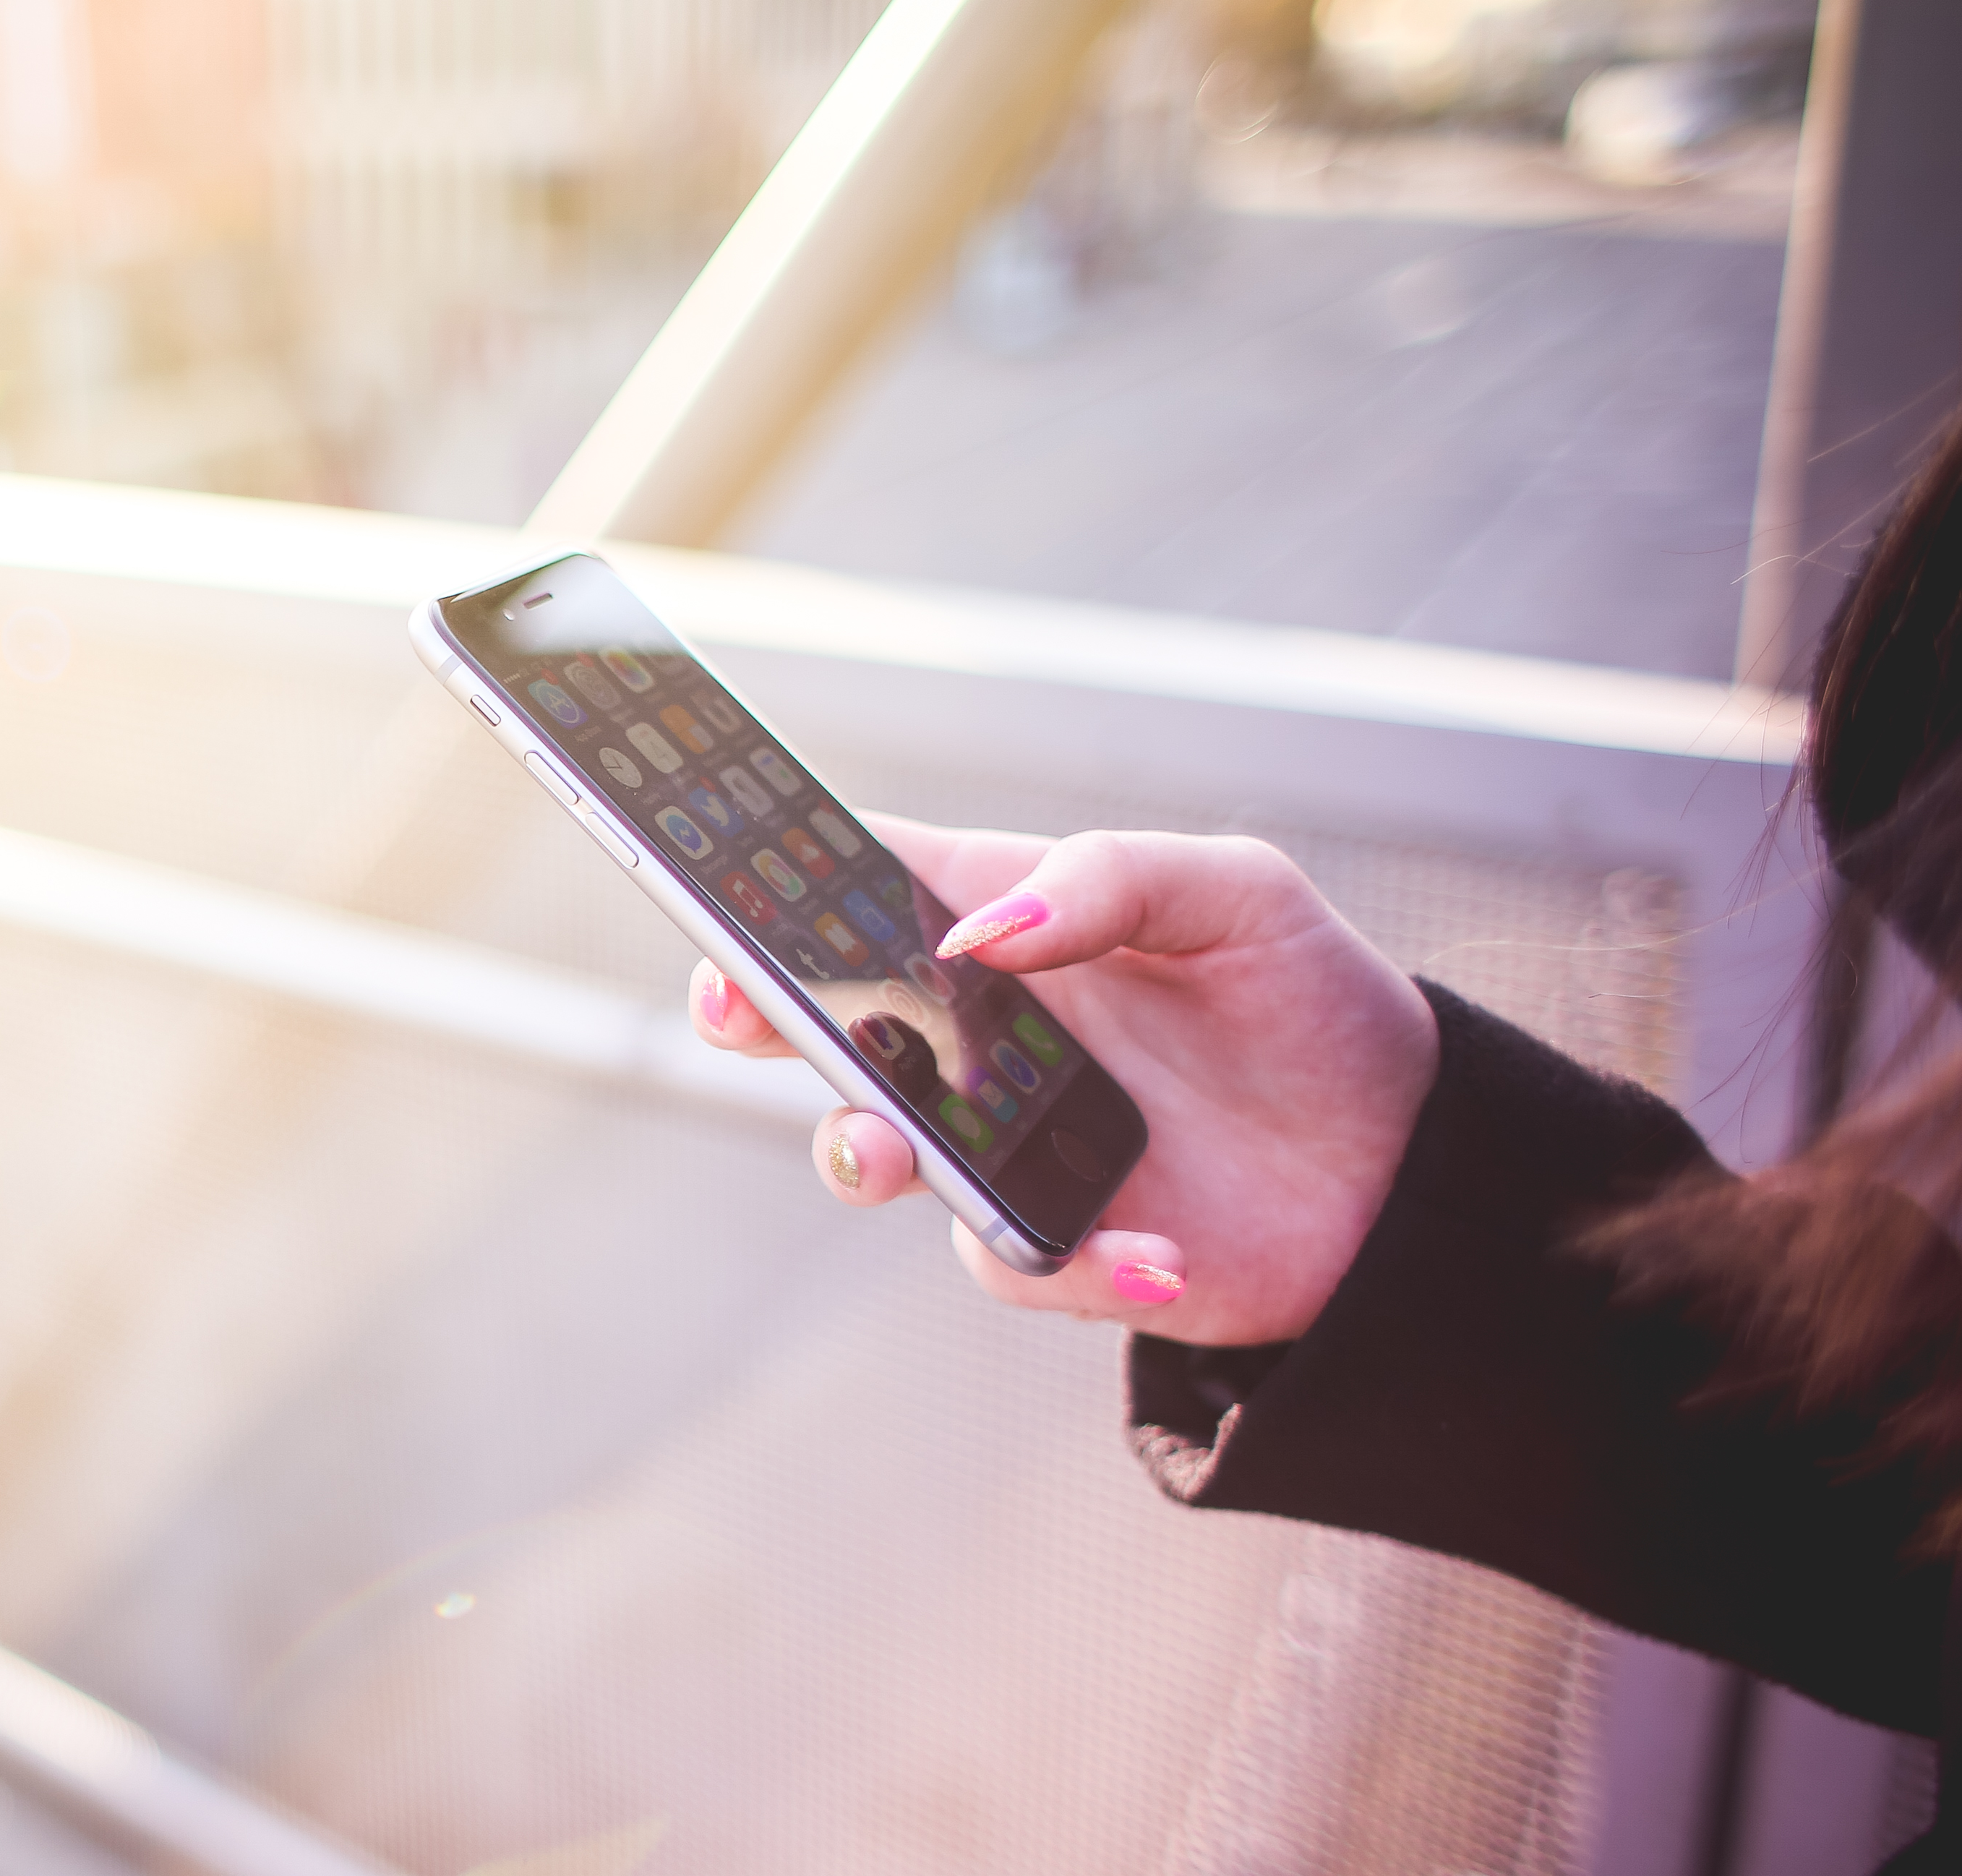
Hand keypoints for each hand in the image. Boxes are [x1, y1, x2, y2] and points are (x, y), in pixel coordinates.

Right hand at [691, 817, 1437, 1344]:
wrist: (1410, 1169)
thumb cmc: (1312, 1004)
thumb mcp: (1240, 893)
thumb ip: (1108, 877)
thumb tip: (984, 930)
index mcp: (1005, 926)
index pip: (860, 885)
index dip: (773, 885)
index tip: (725, 893)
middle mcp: (978, 1035)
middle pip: (824, 1020)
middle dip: (759, 1013)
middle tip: (744, 1012)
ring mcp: (999, 1142)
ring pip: (873, 1151)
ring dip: (866, 1149)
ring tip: (898, 1152)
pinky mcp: (1049, 1242)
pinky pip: (1010, 1256)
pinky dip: (1080, 1258)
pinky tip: (1158, 1247)